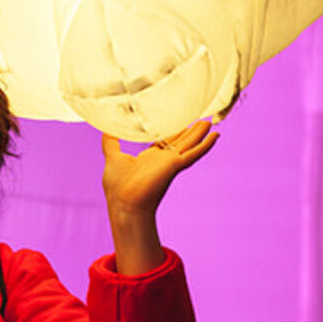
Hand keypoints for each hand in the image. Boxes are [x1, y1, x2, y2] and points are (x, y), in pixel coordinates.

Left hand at [100, 118, 220, 274]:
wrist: (124, 202)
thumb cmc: (117, 185)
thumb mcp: (112, 157)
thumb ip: (110, 142)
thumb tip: (106, 127)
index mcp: (150, 158)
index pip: (165, 142)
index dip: (173, 132)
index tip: (180, 122)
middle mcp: (162, 160)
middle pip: (181, 142)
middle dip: (190, 131)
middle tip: (201, 119)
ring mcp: (171, 163)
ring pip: (190, 145)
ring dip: (200, 134)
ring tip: (209, 122)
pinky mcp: (175, 166)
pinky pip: (194, 153)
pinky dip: (206, 145)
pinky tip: (216, 136)